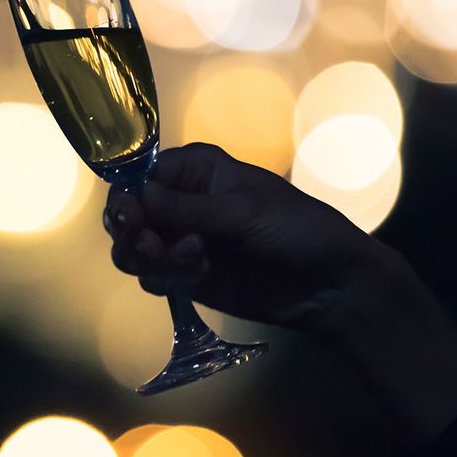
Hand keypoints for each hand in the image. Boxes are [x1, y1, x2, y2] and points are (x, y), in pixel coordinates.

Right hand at [108, 142, 456, 443]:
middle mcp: (180, 202)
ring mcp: (180, 240)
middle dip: (131, 231)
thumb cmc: (296, 229)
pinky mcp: (186, 276)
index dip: (128, 195)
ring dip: (146, 257)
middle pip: (127, 212)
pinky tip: (198, 275)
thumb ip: (187, 208)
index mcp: (195, 170)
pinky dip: (165, 278)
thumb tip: (139, 195)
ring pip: (132, 247)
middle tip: (150, 246)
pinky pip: (152, 276)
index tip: (131, 216)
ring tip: (184, 261)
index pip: (141, 174)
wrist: (329, 285)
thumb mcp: (243, 211)